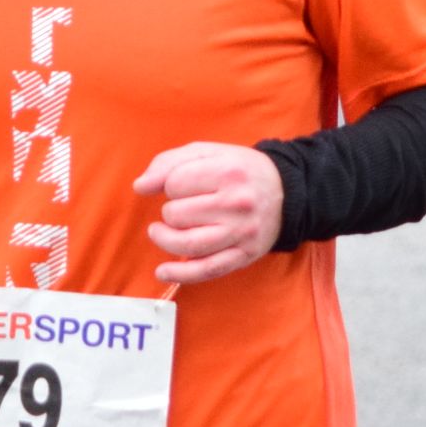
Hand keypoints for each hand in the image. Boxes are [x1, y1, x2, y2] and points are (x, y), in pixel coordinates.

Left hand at [134, 142, 284, 283]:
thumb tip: (140, 187)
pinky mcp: (244, 255)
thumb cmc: (238, 170)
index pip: (175, 183)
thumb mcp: (207, 153)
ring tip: (160, 232)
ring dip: (165, 240)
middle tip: (176, 208)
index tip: (180, 185)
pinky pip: (207, 270)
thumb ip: (169, 163)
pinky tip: (162, 271)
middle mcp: (237, 203)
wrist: (285, 192)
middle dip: (169, 212)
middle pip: (177, 215)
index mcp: (228, 172)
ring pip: (188, 244)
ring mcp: (241, 232)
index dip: (168, 185)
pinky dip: (180, 274)